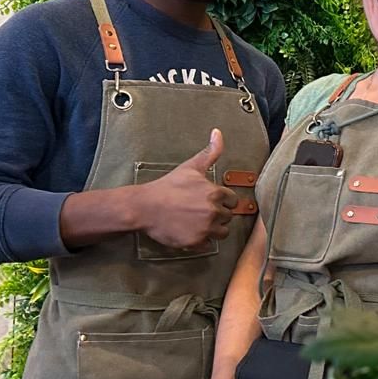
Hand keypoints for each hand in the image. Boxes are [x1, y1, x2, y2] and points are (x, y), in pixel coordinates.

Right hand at [137, 129, 237, 248]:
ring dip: (213, 229)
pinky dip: (201, 241)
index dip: (222, 201)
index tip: (208, 201)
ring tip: (197, 222)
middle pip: (228, 217)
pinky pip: (208, 245)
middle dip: (217, 215)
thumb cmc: (167, 186)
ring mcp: (205, 229)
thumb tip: (218, 133)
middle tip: (199, 211)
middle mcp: (213, 212)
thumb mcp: (190, 167)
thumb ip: (210, 152)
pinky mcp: (196, 242)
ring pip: (222, 233)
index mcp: (215, 193)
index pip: (232, 201)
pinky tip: (190, 232)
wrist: (144, 207)